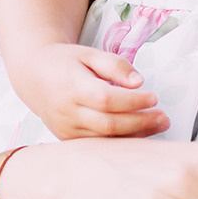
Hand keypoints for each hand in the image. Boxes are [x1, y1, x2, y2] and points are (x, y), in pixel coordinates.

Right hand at [11, 43, 167, 139]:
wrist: (34, 76)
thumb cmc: (64, 62)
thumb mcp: (89, 53)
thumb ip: (114, 65)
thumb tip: (138, 82)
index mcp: (71, 87)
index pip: (106, 99)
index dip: (133, 101)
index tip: (153, 97)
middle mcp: (67, 111)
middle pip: (108, 123)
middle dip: (140, 122)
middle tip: (163, 117)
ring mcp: (66, 129)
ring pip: (105, 139)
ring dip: (135, 134)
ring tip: (157, 124)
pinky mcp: (68, 139)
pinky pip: (98, 144)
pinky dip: (120, 141)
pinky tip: (139, 133)